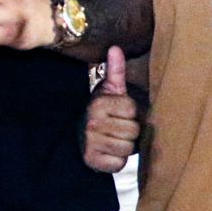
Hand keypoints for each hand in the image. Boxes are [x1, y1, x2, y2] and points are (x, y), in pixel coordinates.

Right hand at [82, 47, 139, 172]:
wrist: (78, 138)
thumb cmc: (100, 112)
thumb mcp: (108, 90)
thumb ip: (115, 70)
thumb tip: (115, 47)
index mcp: (98, 104)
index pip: (132, 110)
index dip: (130, 113)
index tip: (119, 113)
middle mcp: (93, 123)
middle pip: (133, 130)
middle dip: (129, 131)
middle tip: (118, 128)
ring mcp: (92, 143)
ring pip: (128, 147)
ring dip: (125, 146)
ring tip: (114, 139)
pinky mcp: (93, 161)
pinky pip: (119, 163)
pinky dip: (117, 160)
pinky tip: (109, 152)